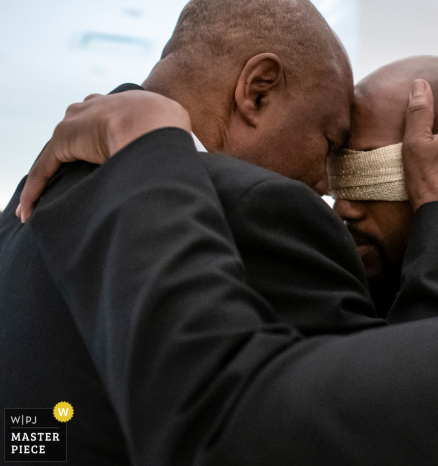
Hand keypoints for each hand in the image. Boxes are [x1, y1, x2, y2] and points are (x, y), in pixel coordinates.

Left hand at [17, 90, 191, 221]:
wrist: (155, 125)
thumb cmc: (176, 133)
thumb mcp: (187, 136)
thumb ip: (187, 149)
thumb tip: (206, 171)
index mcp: (131, 102)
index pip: (114, 117)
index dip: (112, 136)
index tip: (113, 154)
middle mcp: (101, 104)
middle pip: (83, 127)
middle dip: (79, 148)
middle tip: (81, 174)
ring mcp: (81, 120)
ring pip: (60, 150)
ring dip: (52, 176)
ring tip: (46, 202)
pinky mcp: (65, 140)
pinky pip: (46, 167)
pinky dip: (36, 190)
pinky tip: (28, 211)